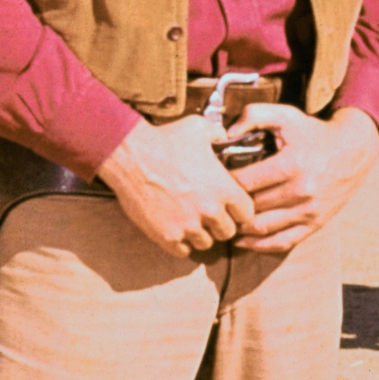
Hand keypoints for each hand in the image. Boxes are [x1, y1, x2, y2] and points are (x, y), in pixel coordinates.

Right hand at [96, 116, 254, 257]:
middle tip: (209, 214)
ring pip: (206, 243)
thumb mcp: (201, 128)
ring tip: (192, 221)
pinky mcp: (166, 236)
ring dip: (201, 234)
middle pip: (227, 232)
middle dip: (221, 224)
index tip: (230, 206)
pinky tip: (176, 228)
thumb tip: (227, 138)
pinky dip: (182, 243)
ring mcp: (188, 226)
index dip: (240, 210)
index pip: (247, 214)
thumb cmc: (167, 139)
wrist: (131, 156)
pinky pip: (183, 251)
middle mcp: (210, 211)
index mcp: (225, 189)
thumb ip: (220, 135)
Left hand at [223, 105, 378, 252]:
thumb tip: (226, 134)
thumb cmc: (314, 132)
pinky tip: (243, 240)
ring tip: (226, 218)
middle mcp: (300, 191)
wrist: (354, 150)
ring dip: (240, 226)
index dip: (224, 181)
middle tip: (216, 200)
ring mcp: (309, 211)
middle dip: (230, 204)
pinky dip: (259, 244)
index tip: (215, 179)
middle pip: (251, 206)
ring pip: (262, 227)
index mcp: (290, 165)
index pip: (244, 182)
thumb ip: (254, 115)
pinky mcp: (315, 223)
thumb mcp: (286, 115)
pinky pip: (282, 241)